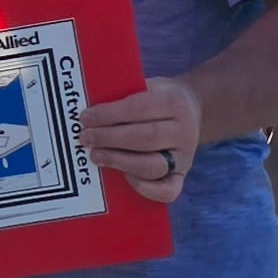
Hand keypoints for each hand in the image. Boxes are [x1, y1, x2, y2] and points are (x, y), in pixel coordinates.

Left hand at [78, 77, 202, 206]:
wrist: (192, 111)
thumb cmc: (156, 100)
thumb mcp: (147, 87)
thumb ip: (124, 96)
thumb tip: (90, 113)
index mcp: (175, 102)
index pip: (139, 108)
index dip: (110, 114)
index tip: (85, 118)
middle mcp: (184, 131)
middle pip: (146, 138)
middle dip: (110, 138)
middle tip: (85, 138)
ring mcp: (184, 157)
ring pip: (153, 165)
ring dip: (120, 161)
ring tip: (95, 156)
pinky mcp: (181, 177)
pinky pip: (168, 190)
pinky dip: (146, 189)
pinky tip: (124, 177)